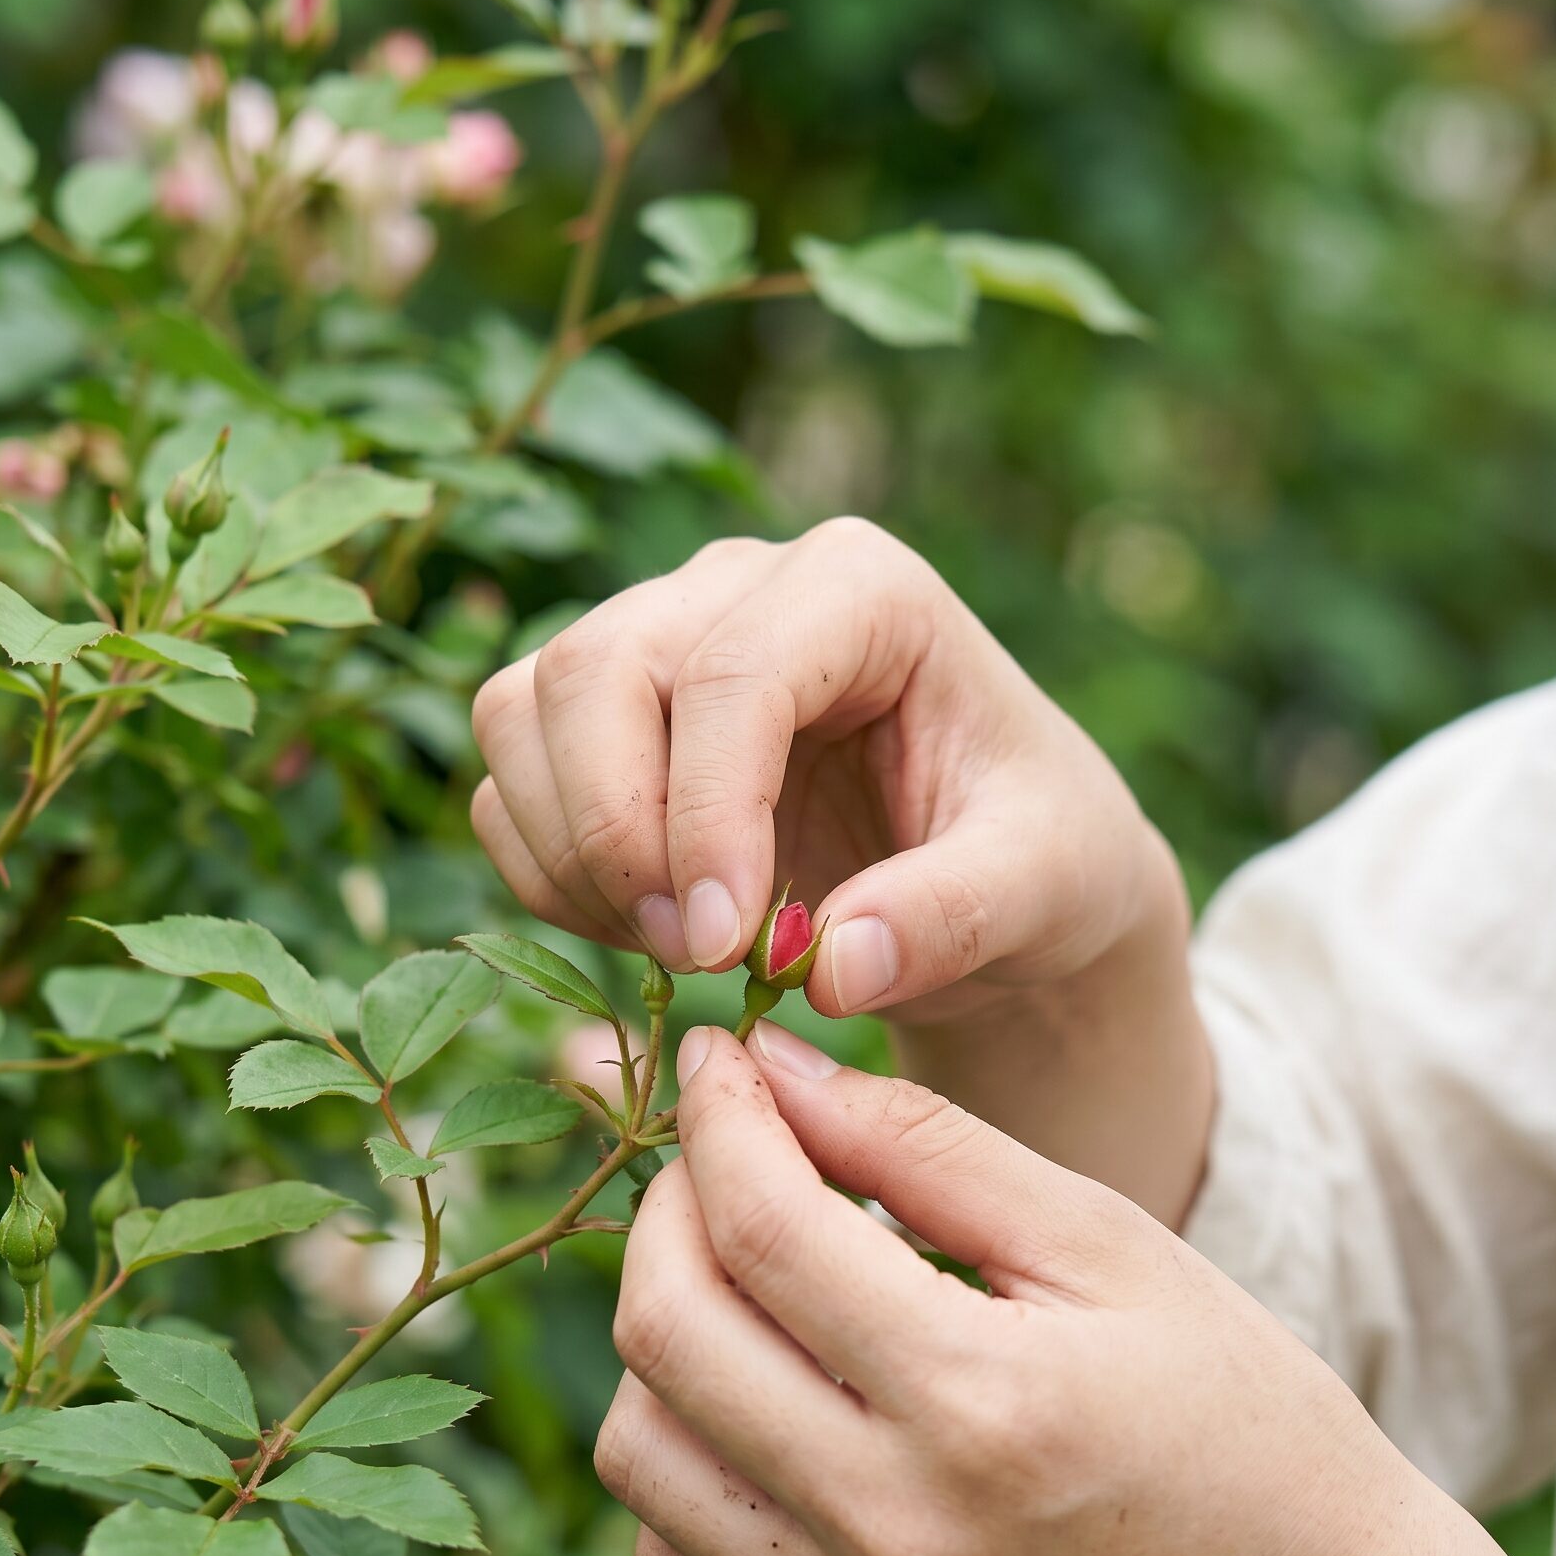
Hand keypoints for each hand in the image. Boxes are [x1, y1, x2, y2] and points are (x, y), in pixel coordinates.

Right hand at [469, 518, 1173, 1024]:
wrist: (1002, 870)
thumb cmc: (1039, 851)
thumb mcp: (1044, 885)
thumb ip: (955, 916)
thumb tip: (831, 968)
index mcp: (862, 588)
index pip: (734, 672)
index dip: (708, 814)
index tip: (722, 947)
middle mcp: (740, 587)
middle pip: (596, 671)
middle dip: (618, 832)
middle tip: (691, 959)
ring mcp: (657, 640)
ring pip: (524, 712)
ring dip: (571, 854)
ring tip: (677, 952)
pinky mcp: (602, 718)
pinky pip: (510, 782)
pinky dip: (548, 875)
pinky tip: (646, 935)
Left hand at [599, 1022, 1425, 1555]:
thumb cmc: (1232, 1407)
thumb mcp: (1103, 1243)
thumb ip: (925, 1143)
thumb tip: (770, 1066)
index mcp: (980, 1402)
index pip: (762, 1228)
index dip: (718, 1117)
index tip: (723, 1055)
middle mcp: (897, 1535)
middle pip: (666, 1333)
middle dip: (666, 1206)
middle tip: (721, 1155)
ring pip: (639, 1453)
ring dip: (660, 1333)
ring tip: (740, 1276)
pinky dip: (686, 1458)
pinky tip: (762, 1400)